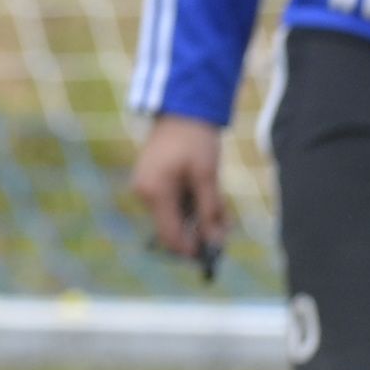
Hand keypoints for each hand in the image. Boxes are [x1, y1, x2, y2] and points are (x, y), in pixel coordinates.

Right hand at [128, 115, 230, 259]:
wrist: (181, 113)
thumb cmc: (196, 142)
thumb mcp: (208, 178)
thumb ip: (210, 211)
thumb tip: (214, 243)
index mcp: (155, 193)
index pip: (170, 236)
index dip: (190, 250)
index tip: (212, 256)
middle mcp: (144, 194)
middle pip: (172, 229)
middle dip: (199, 233)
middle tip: (224, 229)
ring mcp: (145, 189)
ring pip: (175, 218)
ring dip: (198, 219)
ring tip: (221, 209)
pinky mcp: (151, 184)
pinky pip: (172, 205)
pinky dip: (191, 207)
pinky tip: (209, 198)